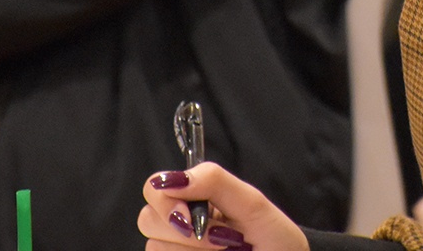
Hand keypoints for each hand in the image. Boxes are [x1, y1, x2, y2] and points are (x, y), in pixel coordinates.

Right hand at [138, 163, 309, 250]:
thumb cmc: (275, 239)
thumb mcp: (253, 204)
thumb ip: (215, 182)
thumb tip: (171, 179)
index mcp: (195, 199)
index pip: (154, 187)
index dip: (166, 201)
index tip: (190, 216)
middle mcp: (180, 224)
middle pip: (147, 220)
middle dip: (187, 234)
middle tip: (223, 240)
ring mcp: (177, 250)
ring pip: (156, 249)